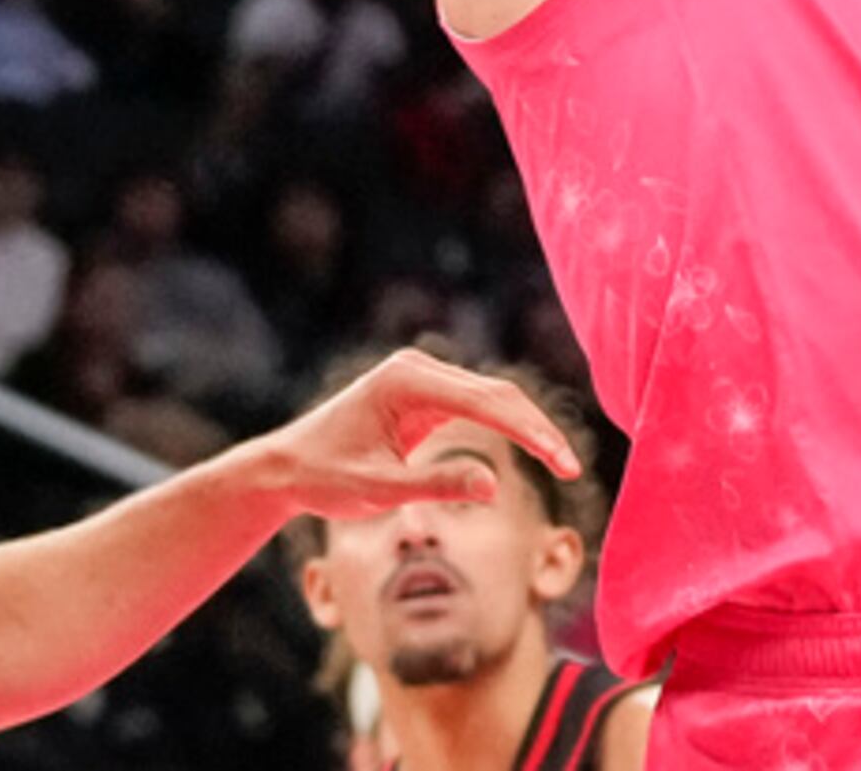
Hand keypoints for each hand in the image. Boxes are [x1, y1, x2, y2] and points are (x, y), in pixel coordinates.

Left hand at [243, 346, 579, 518]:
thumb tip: (493, 484)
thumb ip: (433, 486)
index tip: (561, 463)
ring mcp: (423, 378)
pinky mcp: (427, 395)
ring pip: (493, 398)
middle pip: (497, 393)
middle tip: (572, 469)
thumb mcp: (376, 491)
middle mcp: (417, 370)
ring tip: (563, 464)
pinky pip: (479, 407)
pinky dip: (510, 428)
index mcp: (405, 382)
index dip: (528, 432)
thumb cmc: (325, 476)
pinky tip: (537, 450)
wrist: (289, 465)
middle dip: (537, 429)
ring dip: (528, 428)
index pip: (485, 402)